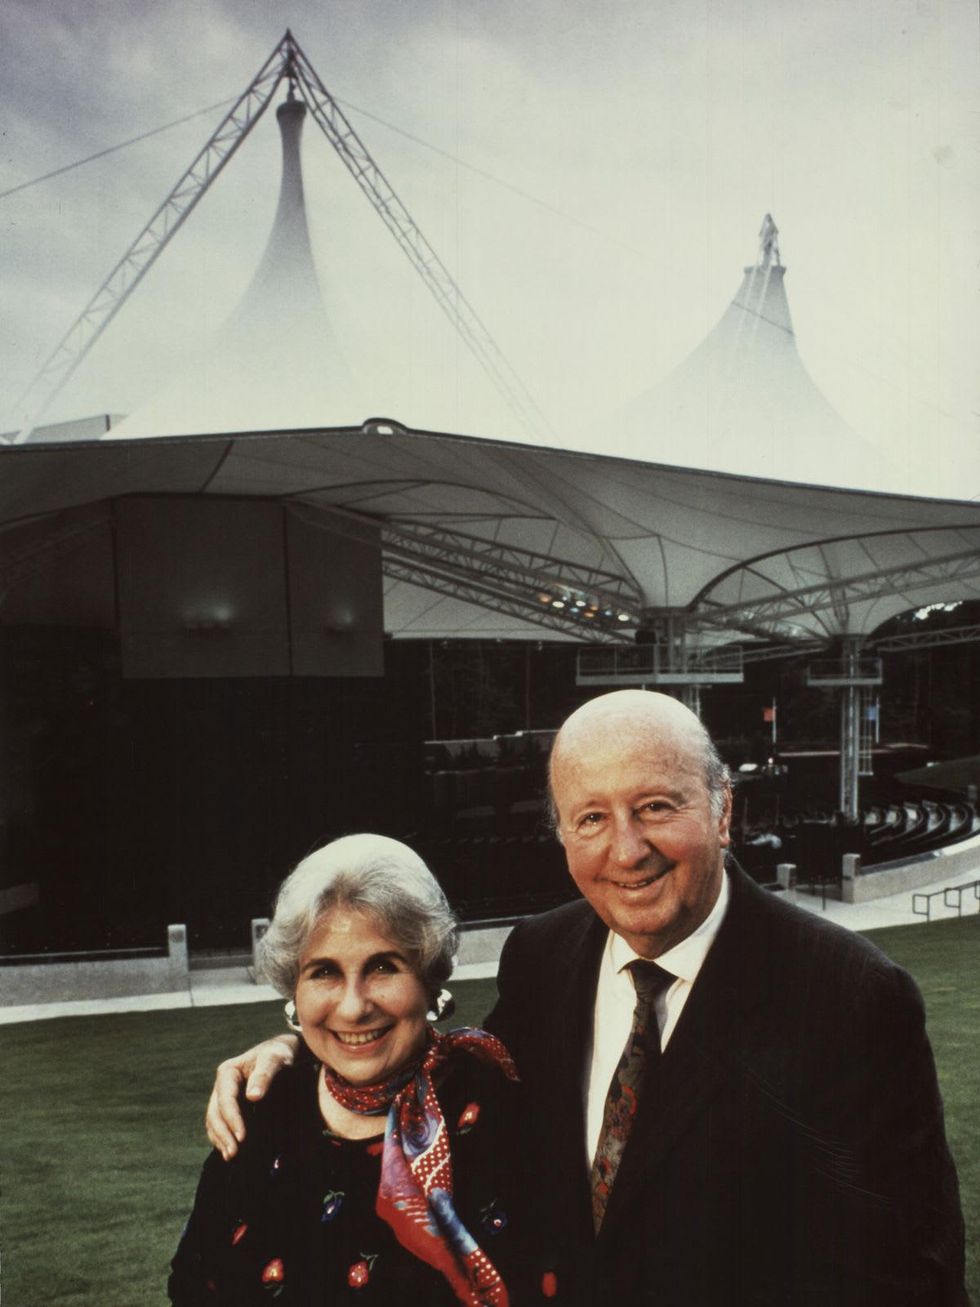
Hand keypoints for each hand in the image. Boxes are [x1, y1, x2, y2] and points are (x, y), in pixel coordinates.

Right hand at [205, 1034, 298, 1158]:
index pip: (225, 1099)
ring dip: (220, 1139)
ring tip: (231, 1156)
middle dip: (223, 1134)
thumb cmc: (279, 1053)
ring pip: (214, 1120)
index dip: (231, 1119)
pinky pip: (220, 1124)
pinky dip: (222, 1137)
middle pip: (216, 1112)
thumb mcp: (274, 1058)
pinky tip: (229, 1149)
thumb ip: (264, 1075)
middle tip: (234, 1153)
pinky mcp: (231, 1106)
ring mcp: (224, 1096)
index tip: (242, 1137)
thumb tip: (252, 1097)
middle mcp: (222, 1085)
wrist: (282, 1053)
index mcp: (228, 1072)